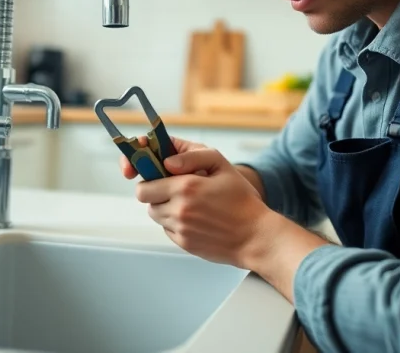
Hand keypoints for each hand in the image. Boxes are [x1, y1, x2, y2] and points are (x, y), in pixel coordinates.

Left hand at [130, 137, 273, 268]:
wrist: (255, 236)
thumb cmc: (242, 200)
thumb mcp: (222, 165)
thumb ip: (192, 156)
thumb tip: (167, 161)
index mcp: (186, 187)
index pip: (144, 187)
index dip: (149, 178)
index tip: (156, 175)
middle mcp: (179, 210)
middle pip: (147, 201)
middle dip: (156, 192)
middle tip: (175, 188)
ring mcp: (180, 230)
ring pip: (157, 215)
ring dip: (166, 207)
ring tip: (190, 202)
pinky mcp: (184, 244)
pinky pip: (168, 230)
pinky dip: (175, 223)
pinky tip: (196, 218)